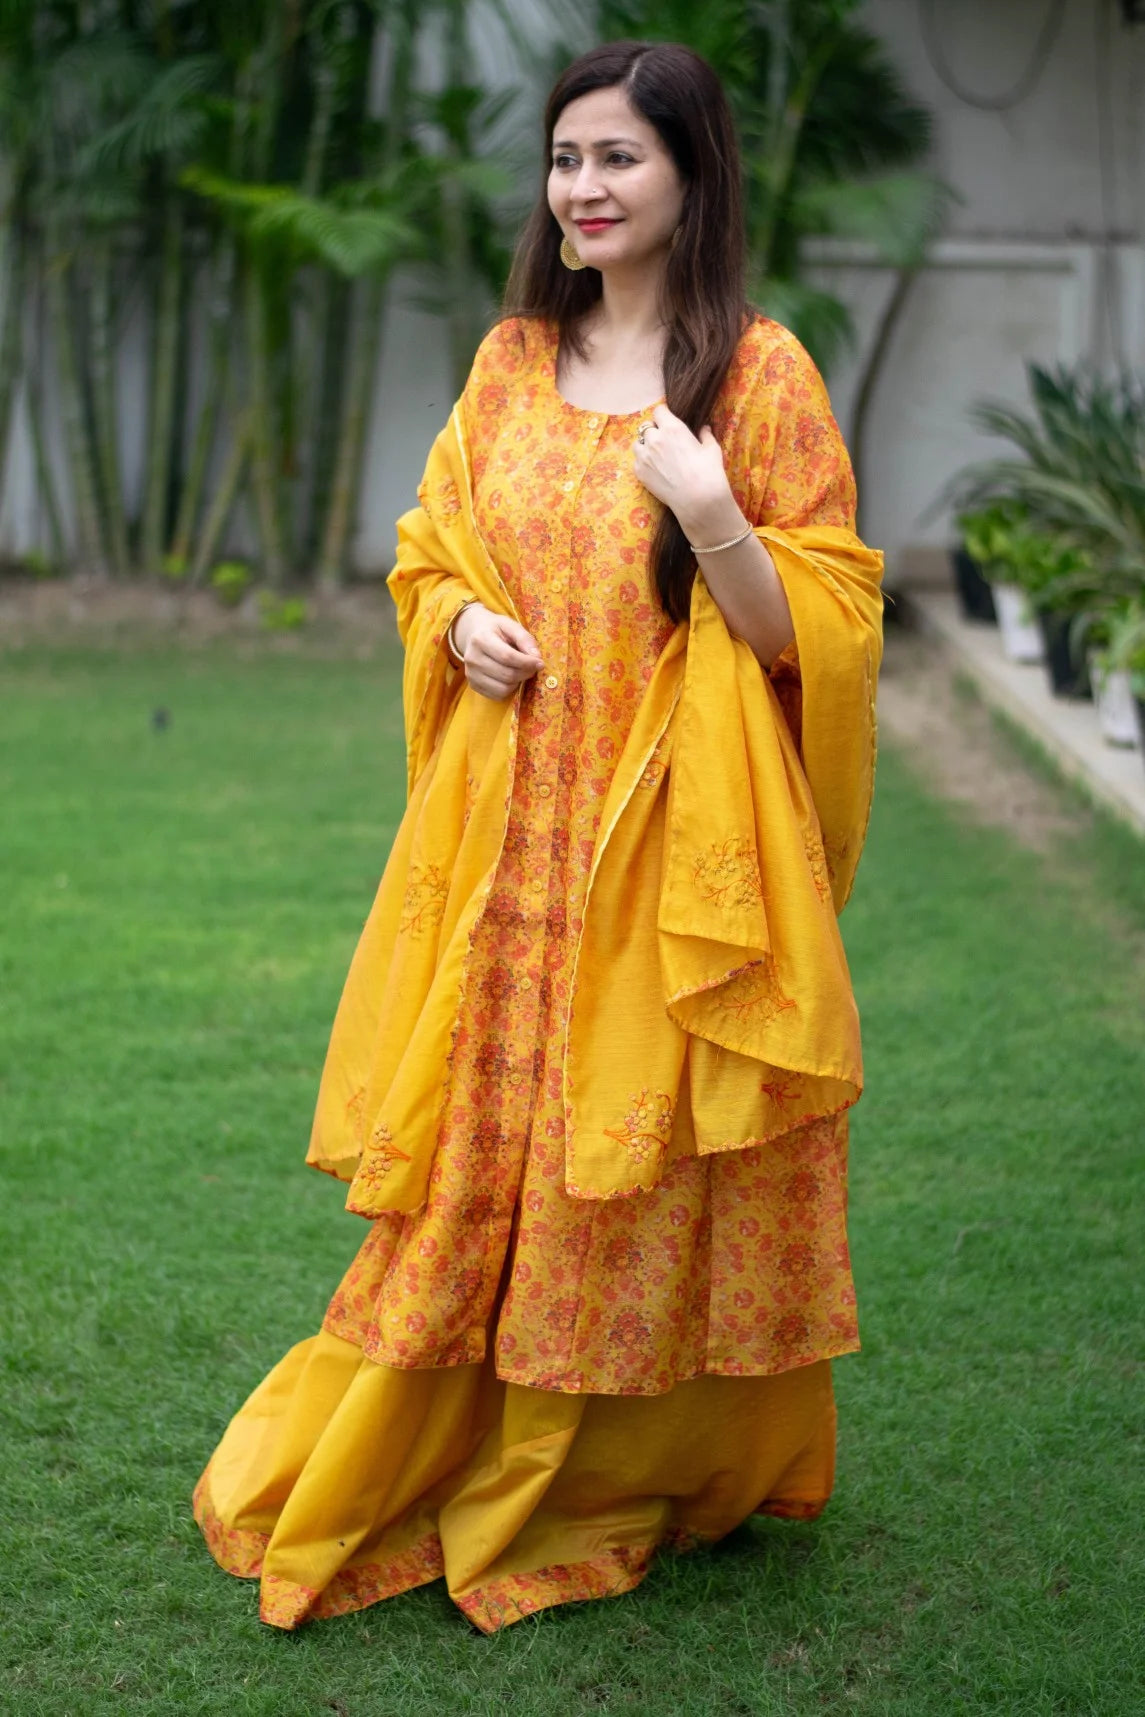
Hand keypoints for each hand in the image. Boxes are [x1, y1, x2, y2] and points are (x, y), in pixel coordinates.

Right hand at [452, 603, 542, 700]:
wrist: (473, 634)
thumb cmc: (495, 629)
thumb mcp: (510, 625)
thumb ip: (524, 638)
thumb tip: (536, 657)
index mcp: (481, 639)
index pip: (507, 657)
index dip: (527, 662)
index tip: (540, 663)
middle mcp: (472, 658)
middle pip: (507, 675)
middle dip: (525, 673)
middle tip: (533, 667)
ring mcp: (471, 674)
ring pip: (503, 688)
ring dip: (518, 682)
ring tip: (521, 671)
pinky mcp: (473, 685)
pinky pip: (497, 695)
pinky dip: (509, 690)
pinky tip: (510, 678)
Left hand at [632, 404, 737, 539]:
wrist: (698, 499)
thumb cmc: (709, 472)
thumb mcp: (711, 449)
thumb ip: (705, 435)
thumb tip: (704, 428)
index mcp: (672, 428)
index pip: (658, 411)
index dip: (663, 415)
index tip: (666, 421)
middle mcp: (654, 439)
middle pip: (646, 426)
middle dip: (654, 431)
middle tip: (663, 441)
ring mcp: (644, 456)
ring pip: (637, 443)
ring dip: (645, 446)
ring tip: (655, 455)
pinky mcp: (639, 472)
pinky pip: (636, 461)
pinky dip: (643, 462)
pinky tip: (654, 469)